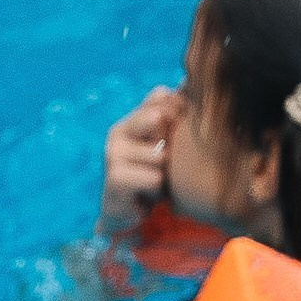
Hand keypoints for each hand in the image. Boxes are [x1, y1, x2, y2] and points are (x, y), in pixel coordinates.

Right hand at [99, 86, 179, 233]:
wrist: (127, 215)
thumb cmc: (152, 179)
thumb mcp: (166, 148)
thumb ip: (174, 118)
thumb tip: (187, 85)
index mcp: (130, 120)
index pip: (161, 96)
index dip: (178, 114)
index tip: (177, 139)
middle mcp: (117, 131)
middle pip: (160, 119)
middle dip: (170, 147)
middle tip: (163, 168)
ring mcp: (112, 153)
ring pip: (161, 155)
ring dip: (165, 175)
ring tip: (154, 185)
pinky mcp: (114, 178)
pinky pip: (154, 178)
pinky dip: (157, 190)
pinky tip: (146, 196)